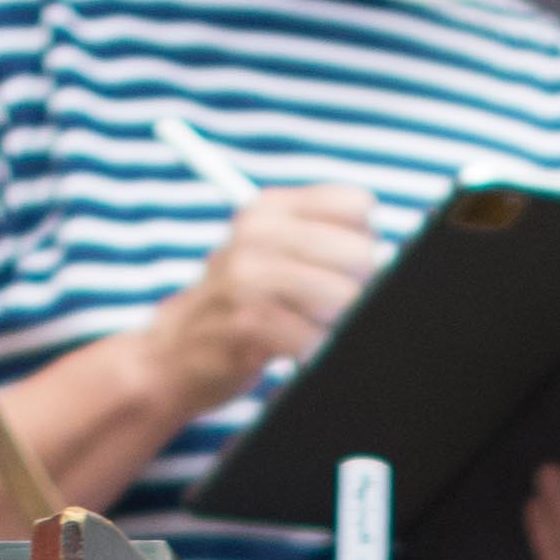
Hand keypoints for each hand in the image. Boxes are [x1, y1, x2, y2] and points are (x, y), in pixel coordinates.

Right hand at [155, 177, 379, 426]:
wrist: (170, 354)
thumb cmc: (237, 307)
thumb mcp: (267, 255)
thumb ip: (319, 244)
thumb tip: (389, 263)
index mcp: (269, 207)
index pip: (357, 205)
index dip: (361, 241)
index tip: (337, 268)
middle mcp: (258, 233)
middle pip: (360, 254)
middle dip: (357, 291)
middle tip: (324, 311)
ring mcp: (250, 277)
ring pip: (344, 299)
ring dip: (337, 327)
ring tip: (307, 331)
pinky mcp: (249, 323)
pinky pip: (317, 340)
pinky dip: (316, 353)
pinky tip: (294, 353)